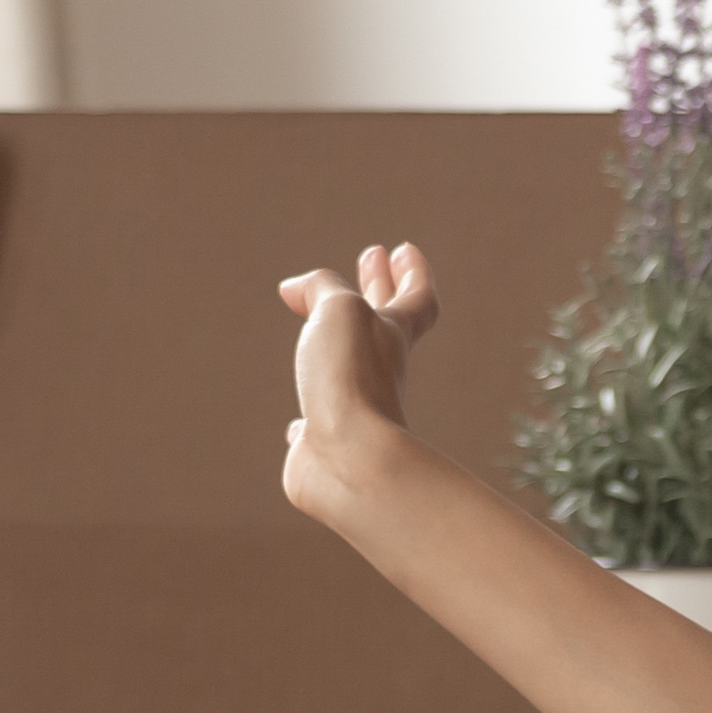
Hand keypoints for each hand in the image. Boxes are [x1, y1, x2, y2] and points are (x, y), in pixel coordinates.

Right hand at [279, 241, 441, 507]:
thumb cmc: (351, 380)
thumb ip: (322, 289)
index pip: (416, 298)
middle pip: (386, 325)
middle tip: (372, 260)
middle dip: (378, 289)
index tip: (402, 250)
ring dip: (338, 346)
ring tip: (322, 330)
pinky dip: (309, 420)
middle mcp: (380, 374)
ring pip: (351, 374)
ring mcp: (355, 412)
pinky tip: (299, 425)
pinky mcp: (325, 447)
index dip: (412, 273)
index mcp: (393, 338)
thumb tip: (295, 289)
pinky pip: (317, 429)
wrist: (351, 462)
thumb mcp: (340, 311)